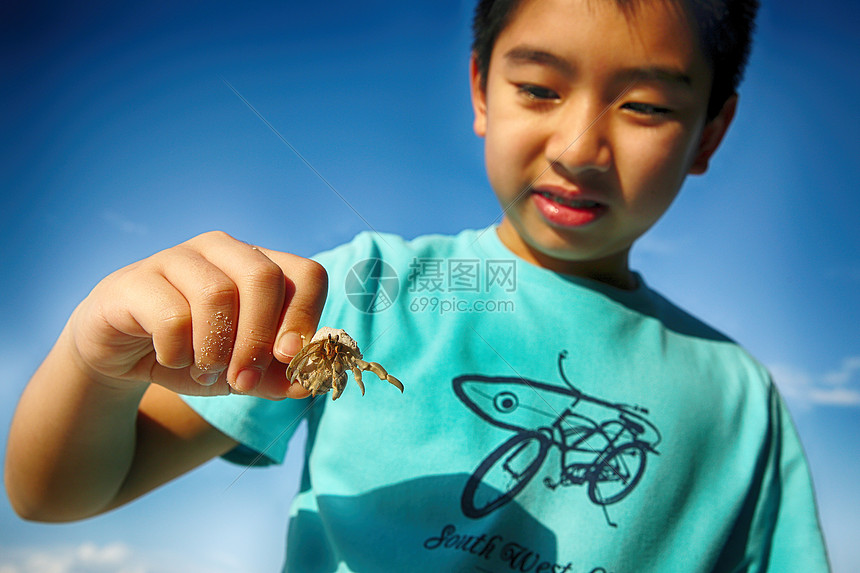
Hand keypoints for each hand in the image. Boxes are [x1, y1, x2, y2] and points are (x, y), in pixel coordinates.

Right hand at [69, 231, 326, 398]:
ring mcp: (177, 258)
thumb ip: (277, 378)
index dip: (306, 316)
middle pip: (264, 278)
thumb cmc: (193, 354)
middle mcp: (222, 251)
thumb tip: (308, 385)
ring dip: (216, 350)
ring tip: (206, 372)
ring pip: (217, 295)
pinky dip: (178, 352)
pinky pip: (171, 316)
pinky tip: (171, 359)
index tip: (290, 357)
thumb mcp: (242, 373)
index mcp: (258, 265)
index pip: (306, 274)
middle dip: (259, 339)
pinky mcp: (136, 280)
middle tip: (243, 380)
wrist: (121, 354)